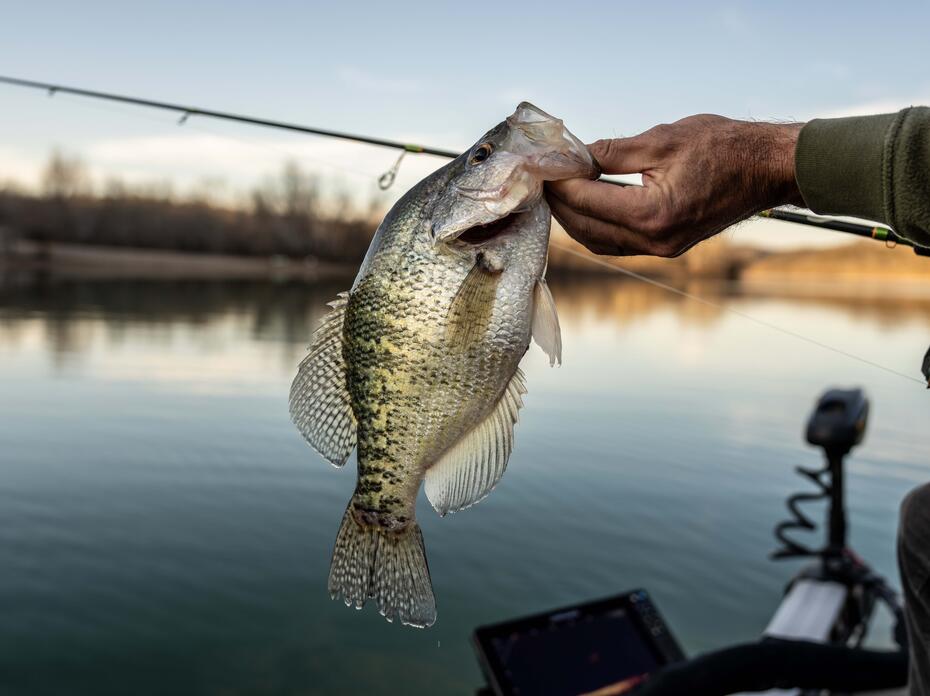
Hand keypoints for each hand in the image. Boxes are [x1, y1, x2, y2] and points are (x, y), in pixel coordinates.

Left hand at [545, 115, 804, 256]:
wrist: (768, 169)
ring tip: (559, 191)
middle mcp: (655, 241)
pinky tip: (587, 205)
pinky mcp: (667, 247)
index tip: (543, 165)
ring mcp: (662, 249)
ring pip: (600, 242)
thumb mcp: (663, 139)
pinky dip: (597, 226)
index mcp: (653, 214)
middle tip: (544, 179)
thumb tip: (575, 156)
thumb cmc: (724, 147)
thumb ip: (613, 152)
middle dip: (561, 204)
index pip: (588, 202)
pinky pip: (619, 243)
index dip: (560, 183)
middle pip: (587, 229)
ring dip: (576, 219)